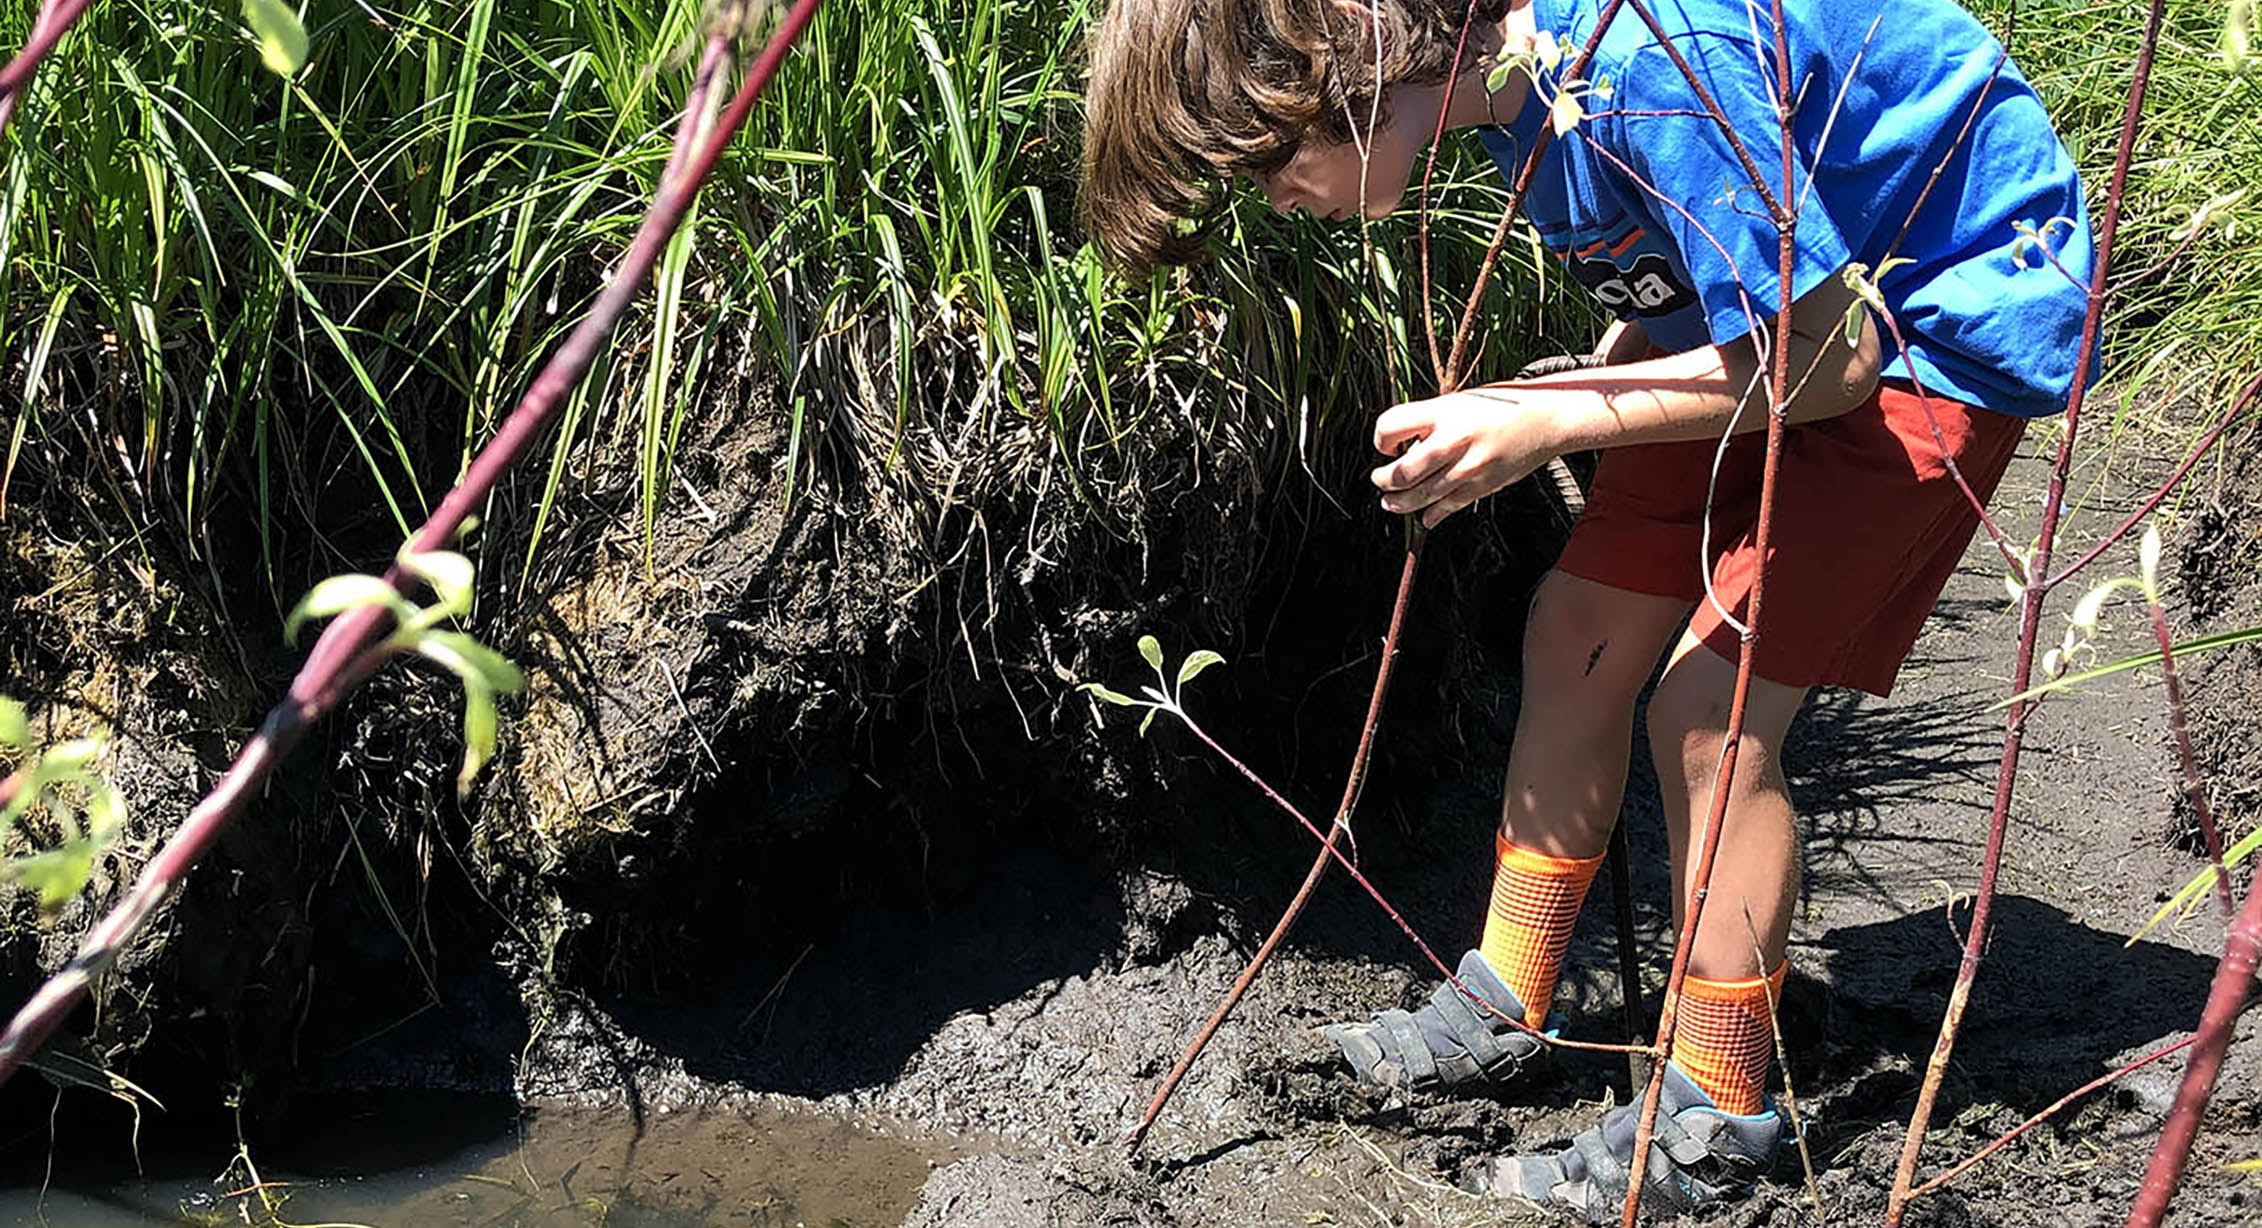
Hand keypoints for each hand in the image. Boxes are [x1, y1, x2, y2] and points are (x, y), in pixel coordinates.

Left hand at [1370, 388, 1564, 527]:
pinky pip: (1447, 507)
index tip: (1388, 445)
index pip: (1389, 428)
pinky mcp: (1482, 486)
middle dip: (1383, 480)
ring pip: (1419, 496)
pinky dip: (1431, 515)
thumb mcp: (1458, 402)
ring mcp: (1468, 467)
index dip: (1381, 440)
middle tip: (1380, 480)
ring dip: (1398, 503)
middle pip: (1401, 472)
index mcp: (1442, 412)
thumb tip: (1402, 449)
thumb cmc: (1499, 406)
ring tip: (1390, 502)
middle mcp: (1453, 440)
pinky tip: (1424, 517)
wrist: (1544, 419)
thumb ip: (1430, 422)